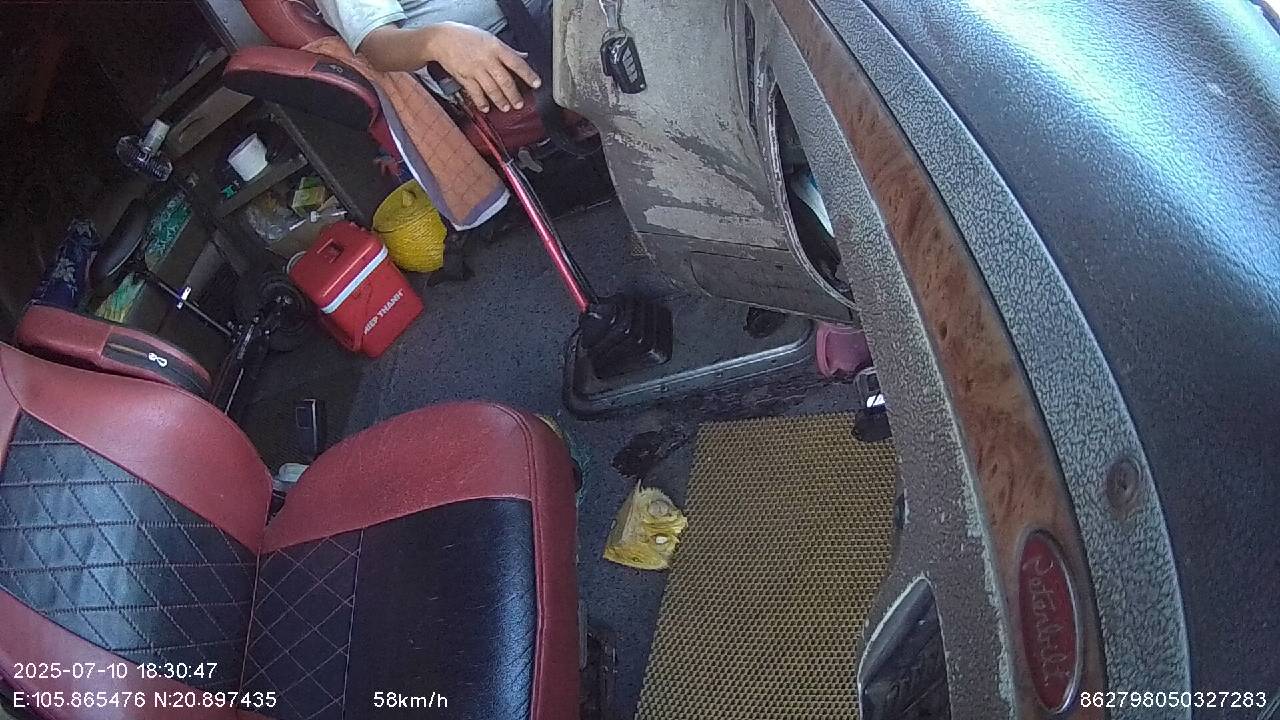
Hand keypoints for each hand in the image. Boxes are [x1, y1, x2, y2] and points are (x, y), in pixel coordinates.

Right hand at [422, 22, 541, 112]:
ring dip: (500, 100)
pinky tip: (486, 108)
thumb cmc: (467, 37)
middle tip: (519, 104)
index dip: (528, 74)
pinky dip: (481, 102)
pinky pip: (475, 92)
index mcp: (496, 48)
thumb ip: (507, 50)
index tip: (537, 84)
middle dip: (513, 94)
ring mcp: (475, 69)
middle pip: (504, 80)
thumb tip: (523, 55)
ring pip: (491, 88)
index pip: (516, 62)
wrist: (442, 39)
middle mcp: (487, 59)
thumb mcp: (490, 38)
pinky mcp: (464, 77)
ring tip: (506, 108)